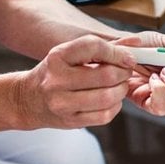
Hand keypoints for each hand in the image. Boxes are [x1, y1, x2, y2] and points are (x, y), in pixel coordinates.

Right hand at [16, 35, 134, 128]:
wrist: (28, 99)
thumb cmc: (55, 72)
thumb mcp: (69, 54)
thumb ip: (101, 47)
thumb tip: (136, 42)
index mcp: (58, 56)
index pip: (93, 47)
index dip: (117, 52)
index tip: (128, 57)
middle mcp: (57, 80)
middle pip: (105, 75)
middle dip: (123, 72)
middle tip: (125, 71)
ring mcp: (62, 103)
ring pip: (108, 97)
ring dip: (121, 90)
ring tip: (119, 85)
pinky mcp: (70, 121)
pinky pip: (104, 115)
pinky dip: (115, 106)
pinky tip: (111, 99)